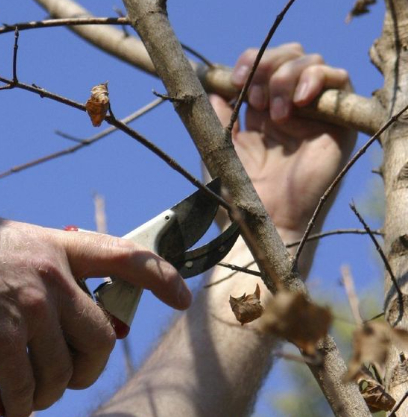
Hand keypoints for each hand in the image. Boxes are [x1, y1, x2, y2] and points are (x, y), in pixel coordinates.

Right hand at [0, 215, 190, 416]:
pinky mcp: (0, 341)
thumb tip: (69, 292)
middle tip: (70, 380)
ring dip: (47, 393)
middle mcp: (49, 275)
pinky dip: (19, 406)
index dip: (160, 278)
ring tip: (27, 396)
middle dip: (91, 367)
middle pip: (103, 335)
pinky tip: (7, 408)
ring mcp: (27, 308)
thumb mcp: (0, 242)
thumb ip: (40, 263)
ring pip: (64, 370)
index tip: (182, 298)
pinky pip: (26, 388)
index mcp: (52, 245)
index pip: (125, 257)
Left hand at [210, 43, 356, 231]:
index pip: (263, 64)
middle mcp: (290, 109)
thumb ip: (217, 116)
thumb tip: (214, 88)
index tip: (232, 81)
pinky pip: (340, 80)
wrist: (263, 223)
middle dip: (269, 64)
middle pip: (290, 56)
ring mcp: (314, 115)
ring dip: (288, 75)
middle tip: (254, 94)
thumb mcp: (218, 147)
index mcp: (260, 113)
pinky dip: (318, 79)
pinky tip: (298, 102)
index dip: (250, 62)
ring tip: (275, 111)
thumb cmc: (238, 195)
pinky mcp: (338, 125)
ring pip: (312, 63)